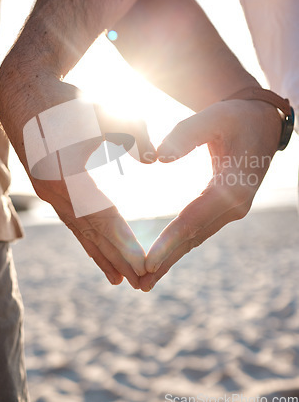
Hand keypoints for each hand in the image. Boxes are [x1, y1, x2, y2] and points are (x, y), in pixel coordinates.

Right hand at [0, 70, 155, 288]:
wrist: (24, 93)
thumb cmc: (66, 101)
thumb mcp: (103, 112)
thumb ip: (133, 134)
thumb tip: (153, 160)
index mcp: (67, 175)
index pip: (102, 219)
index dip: (123, 244)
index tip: (143, 267)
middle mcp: (54, 191)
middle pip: (91, 233)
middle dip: (116, 259)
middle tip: (140, 284)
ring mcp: (49, 192)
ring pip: (79, 231)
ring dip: (100, 255)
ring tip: (118, 279)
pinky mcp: (49, 189)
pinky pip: (71, 221)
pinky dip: (86, 239)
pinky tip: (96, 250)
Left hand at [140, 98, 281, 290]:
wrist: (261, 123)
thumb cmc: (234, 118)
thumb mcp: (212, 118)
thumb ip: (185, 135)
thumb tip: (159, 158)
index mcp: (232, 186)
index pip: (194, 219)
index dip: (170, 241)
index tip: (148, 263)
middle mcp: (235, 205)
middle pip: (194, 236)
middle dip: (167, 260)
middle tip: (140, 284)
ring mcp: (232, 209)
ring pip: (197, 237)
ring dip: (172, 258)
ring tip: (147, 279)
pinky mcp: (226, 208)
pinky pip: (200, 229)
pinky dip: (181, 244)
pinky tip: (165, 257)